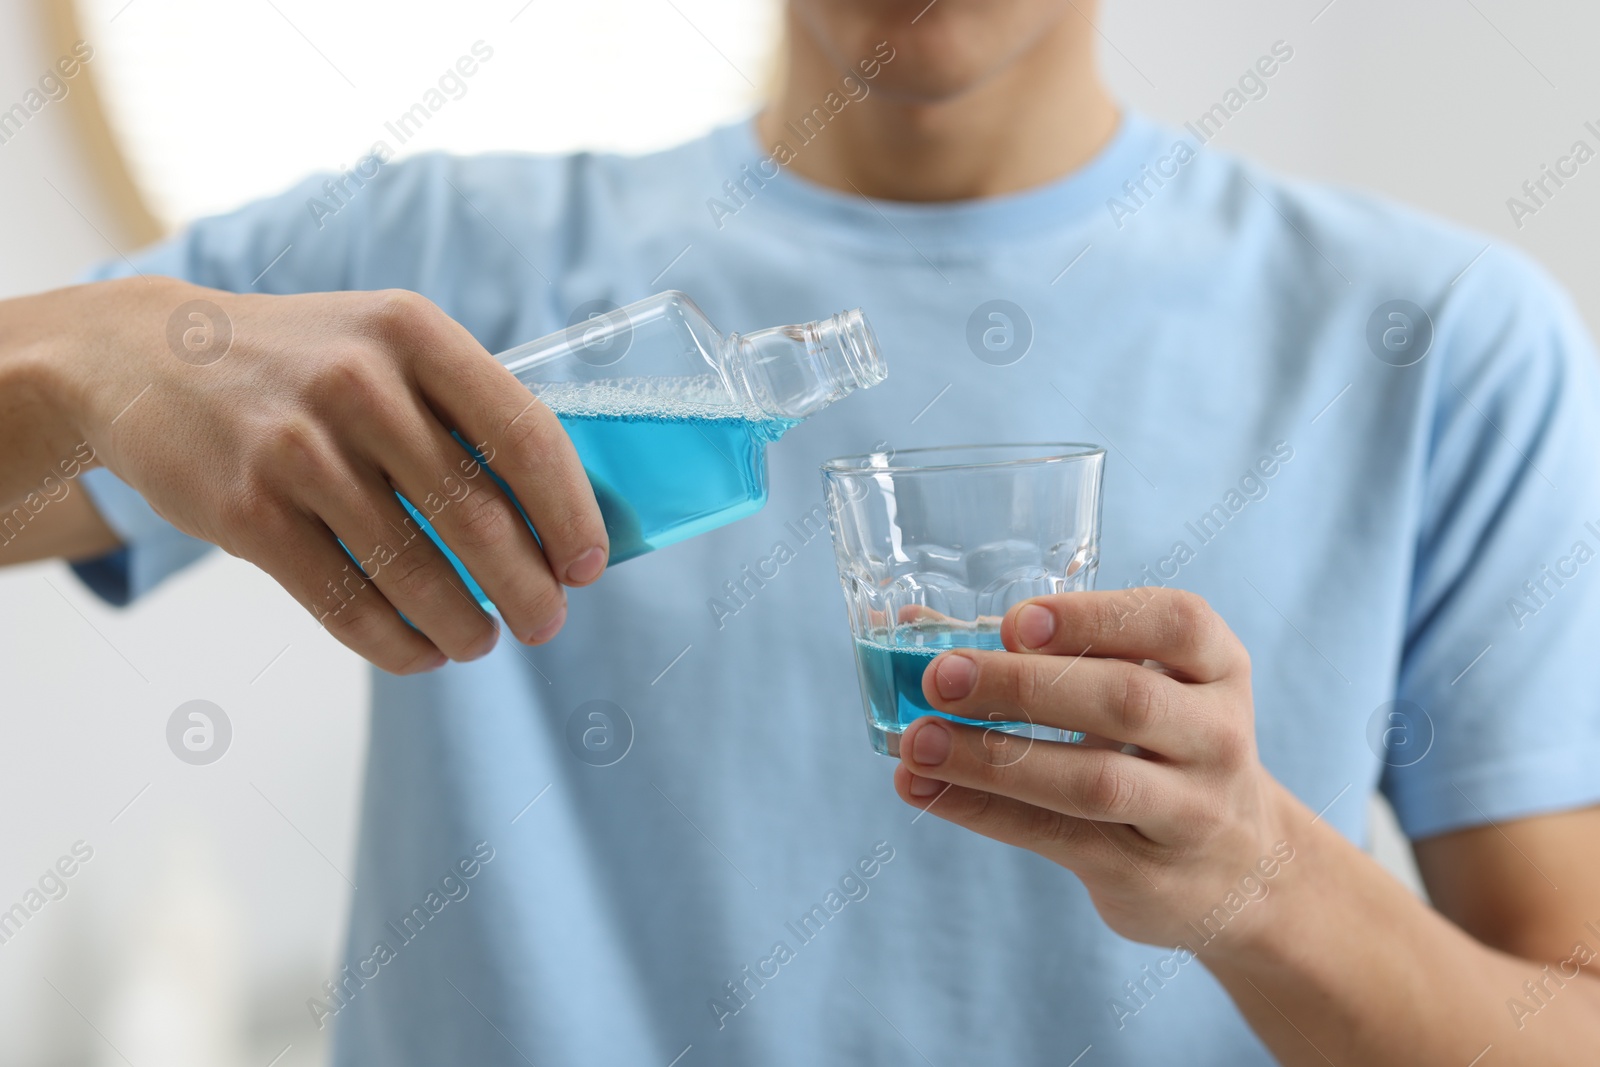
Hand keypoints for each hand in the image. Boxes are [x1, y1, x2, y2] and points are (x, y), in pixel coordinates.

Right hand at [43, 277, 606, 671]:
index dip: (570, 513)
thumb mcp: (382, 342)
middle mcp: (358, 383)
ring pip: (414, 572)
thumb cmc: (301, 361)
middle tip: (546, 622)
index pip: (525, 435)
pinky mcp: (247, 511)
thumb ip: (460, 405)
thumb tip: (555, 513)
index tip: (589, 565)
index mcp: (412, 333)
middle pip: (476, 516)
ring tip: (482, 641)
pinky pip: (345, 603)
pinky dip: (396, 645)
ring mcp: (296, 449)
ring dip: (465, 626)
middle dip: (529, 588)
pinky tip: (421, 654)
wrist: (145, 356)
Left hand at [892, 588, 1296, 955]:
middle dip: (1024, 686)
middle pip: (1126, 700)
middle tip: (940, 677)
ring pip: (1093, 779)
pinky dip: (983, 810)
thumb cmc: (1161, 750)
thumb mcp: (1137, 686)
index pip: (1177, 624)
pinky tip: (925, 787)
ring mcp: (1192, 811)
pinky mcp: (1147, 872)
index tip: (1015, 622)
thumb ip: (1040, 651)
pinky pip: (1057, 837)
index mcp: (1218, 668)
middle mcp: (1218, 736)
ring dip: (993, 758)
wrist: (1238, 870)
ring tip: (918, 740)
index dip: (1094, 618)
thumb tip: (914, 622)